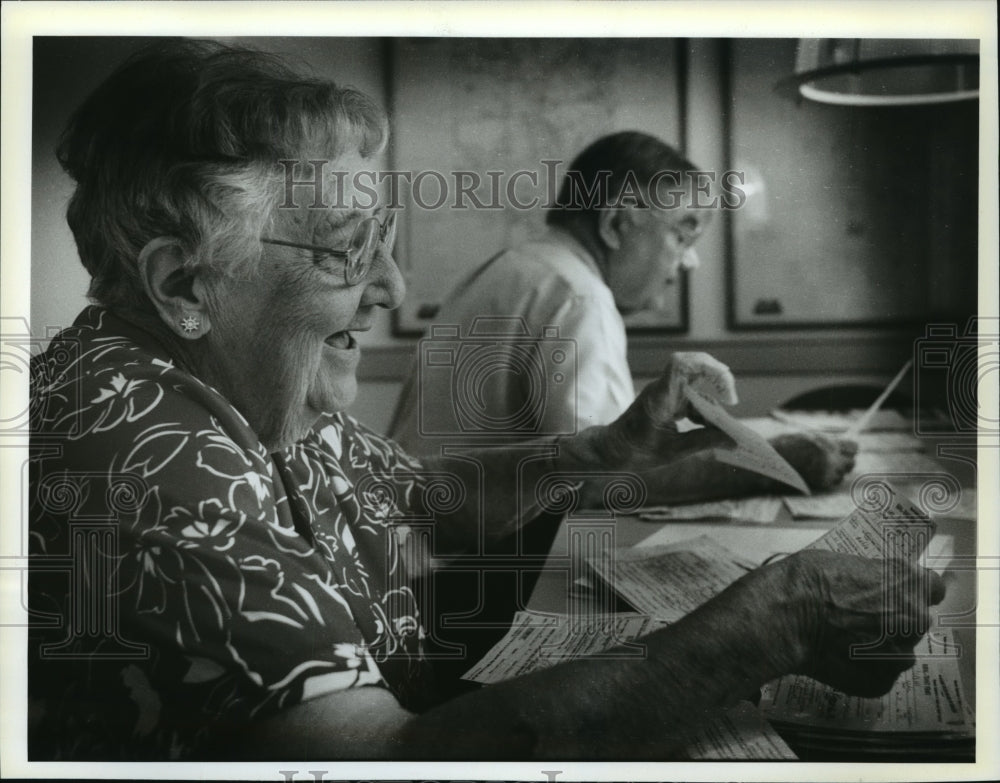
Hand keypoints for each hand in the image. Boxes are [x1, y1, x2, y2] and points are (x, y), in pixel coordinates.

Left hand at [597, 352, 736, 468]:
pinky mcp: (671, 400)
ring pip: (698, 382)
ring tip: (722, 425)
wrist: (614, 450)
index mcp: (660, 397)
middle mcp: (664, 388)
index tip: (722, 393)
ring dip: (713, 400)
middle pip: (694, 365)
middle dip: (718, 378)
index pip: (679, 364)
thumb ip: (703, 443)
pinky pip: (694, 397)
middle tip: (730, 401)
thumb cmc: (636, 450)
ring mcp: (667, 392)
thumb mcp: (673, 451)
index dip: (706, 366)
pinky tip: (710, 429)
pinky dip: (706, 411)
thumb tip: (732, 441)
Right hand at [759, 549, 945, 696]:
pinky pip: (879, 675)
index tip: (895, 593)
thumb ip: (872, 577)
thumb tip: (873, 587)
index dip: (911, 591)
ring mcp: (900, 655)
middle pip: (913, 621)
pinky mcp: (881, 682)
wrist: (784, 616)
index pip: (932, 588)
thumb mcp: (845, 561)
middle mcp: (915, 620)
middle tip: (859, 617)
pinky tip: (838, 657)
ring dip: (879, 648)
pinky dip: (863, 669)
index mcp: (911, 583)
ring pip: (897, 652)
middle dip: (893, 620)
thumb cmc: (808, 580)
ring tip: (844, 640)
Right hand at [770, 431, 856, 491]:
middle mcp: (830, 459)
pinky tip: (817, 473)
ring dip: (837, 471)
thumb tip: (839, 445)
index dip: (849, 448)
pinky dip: (829, 479)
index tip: (846, 448)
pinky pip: (832, 482)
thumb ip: (825, 441)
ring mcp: (825, 473)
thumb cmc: (784, 447)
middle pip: (851, 462)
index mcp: (827, 443)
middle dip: (845, 460)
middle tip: (835, 459)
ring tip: (822, 466)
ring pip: (842, 474)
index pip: (853, 448)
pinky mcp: (819, 484)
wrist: (769, 463)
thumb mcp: (806, 437)